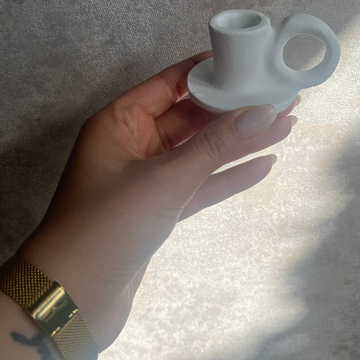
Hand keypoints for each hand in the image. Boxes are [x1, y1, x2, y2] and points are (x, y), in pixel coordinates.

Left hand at [17, 51, 296, 351]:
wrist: (73, 298)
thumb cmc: (108, 225)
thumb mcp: (165, 179)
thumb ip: (215, 146)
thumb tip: (262, 111)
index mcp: (119, 122)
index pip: (169, 84)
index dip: (208, 72)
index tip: (248, 62)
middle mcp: (131, 145)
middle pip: (190, 118)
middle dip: (234, 109)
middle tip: (280, 96)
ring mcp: (146, 180)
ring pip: (199, 154)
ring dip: (239, 142)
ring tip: (285, 125)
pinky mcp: (158, 211)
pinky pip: (199, 185)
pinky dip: (228, 177)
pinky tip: (263, 164)